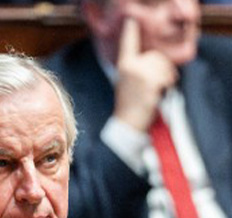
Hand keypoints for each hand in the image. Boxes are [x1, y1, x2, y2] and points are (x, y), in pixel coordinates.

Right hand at [113, 17, 177, 131]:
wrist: (127, 123)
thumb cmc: (129, 105)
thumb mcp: (128, 82)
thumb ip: (138, 68)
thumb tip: (154, 61)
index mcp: (124, 66)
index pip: (128, 44)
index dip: (130, 32)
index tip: (130, 21)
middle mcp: (131, 66)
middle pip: (156, 56)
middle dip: (160, 68)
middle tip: (153, 85)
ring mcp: (141, 73)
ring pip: (163, 66)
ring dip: (165, 78)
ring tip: (154, 91)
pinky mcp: (150, 82)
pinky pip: (167, 77)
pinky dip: (166, 87)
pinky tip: (157, 95)